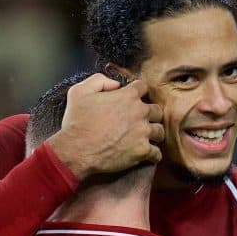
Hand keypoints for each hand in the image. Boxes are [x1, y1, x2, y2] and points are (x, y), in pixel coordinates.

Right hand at [45, 74, 163, 179]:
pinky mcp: (143, 151)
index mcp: (127, 96)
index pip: (143, 87)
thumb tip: (116, 84)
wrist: (77, 150)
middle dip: (151, 114)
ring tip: (147, 138)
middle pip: (157, 110)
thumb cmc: (77, 123)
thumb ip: (98, 80)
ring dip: (154, 134)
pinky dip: (153, 154)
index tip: (136, 98)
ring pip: (160, 131)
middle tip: (142, 120)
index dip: (139, 91)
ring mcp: (143, 132)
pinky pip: (157, 153)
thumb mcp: (79, 92)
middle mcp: (139, 112)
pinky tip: (148, 155)